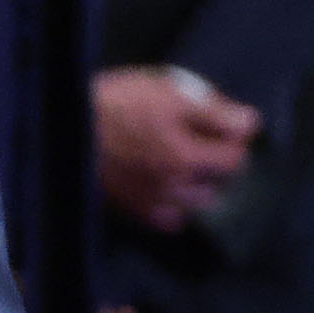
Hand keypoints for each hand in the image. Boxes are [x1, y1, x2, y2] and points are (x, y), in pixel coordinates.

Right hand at [94, 66, 259, 230]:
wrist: (62, 128)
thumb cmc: (115, 103)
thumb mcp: (167, 93)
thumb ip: (213, 111)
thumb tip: (250, 125)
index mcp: (187, 158)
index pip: (235, 159)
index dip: (234, 140)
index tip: (224, 124)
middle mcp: (174, 187)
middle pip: (216, 185)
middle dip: (216, 165)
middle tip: (202, 142)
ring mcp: (151, 202)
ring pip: (192, 204)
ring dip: (196, 187)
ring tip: (184, 166)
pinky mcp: (129, 210)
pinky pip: (166, 219)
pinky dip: (172, 207)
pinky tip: (165, 190)